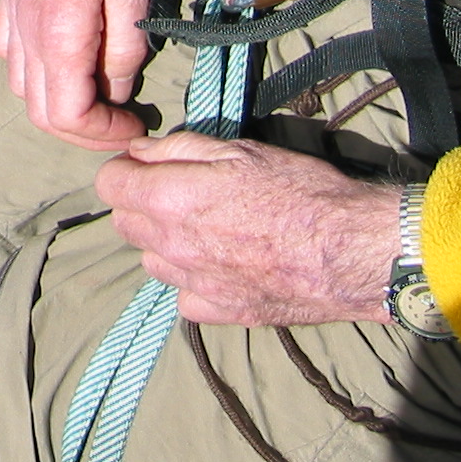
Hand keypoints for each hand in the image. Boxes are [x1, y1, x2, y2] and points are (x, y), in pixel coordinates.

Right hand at [0, 0, 153, 148]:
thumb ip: (125, 47)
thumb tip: (116, 90)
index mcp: (58, 28)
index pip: (67, 113)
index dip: (103, 133)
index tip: (135, 125)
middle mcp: (25, 29)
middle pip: (40, 113)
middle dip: (83, 131)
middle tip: (121, 122)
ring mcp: (11, 14)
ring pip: (22, 89)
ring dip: (59, 105)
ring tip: (98, 97)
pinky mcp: (7, 0)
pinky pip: (9, 55)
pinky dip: (35, 74)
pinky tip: (62, 61)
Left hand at [97, 132, 399, 324]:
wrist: (352, 250)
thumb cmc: (300, 190)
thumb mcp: (240, 150)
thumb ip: (178, 149)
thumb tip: (137, 151)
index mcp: (170, 199)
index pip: (108, 185)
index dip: (125, 170)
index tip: (147, 166)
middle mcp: (172, 246)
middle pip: (124, 224)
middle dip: (142, 204)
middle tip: (182, 193)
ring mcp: (193, 284)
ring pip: (151, 261)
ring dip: (166, 244)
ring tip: (208, 229)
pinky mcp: (219, 312)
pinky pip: (183, 297)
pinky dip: (194, 282)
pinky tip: (223, 266)